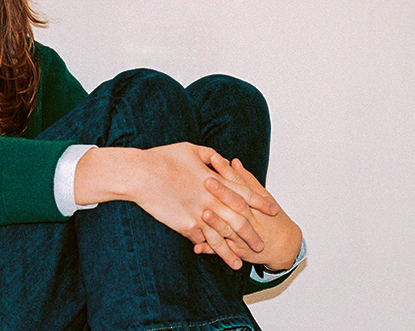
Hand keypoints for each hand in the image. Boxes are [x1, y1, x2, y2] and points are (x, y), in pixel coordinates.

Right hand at [73, 143, 278, 269]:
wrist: (141, 174)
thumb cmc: (163, 157)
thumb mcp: (190, 149)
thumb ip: (209, 155)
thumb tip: (220, 159)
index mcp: (215, 180)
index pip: (244, 194)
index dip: (260, 202)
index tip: (273, 210)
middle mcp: (211, 199)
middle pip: (238, 221)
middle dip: (251, 234)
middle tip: (262, 245)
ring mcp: (198, 214)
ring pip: (220, 238)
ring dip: (230, 252)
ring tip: (239, 264)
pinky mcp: (184, 225)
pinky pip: (200, 239)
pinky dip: (207, 249)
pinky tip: (213, 258)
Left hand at [194, 154, 301, 271]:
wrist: (285, 248)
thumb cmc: (272, 219)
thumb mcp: (264, 197)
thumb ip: (246, 180)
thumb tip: (234, 161)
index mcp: (255, 204)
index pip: (240, 185)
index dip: (228, 172)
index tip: (214, 159)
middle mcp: (250, 219)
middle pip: (236, 204)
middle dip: (222, 193)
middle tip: (206, 180)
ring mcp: (243, 236)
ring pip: (229, 229)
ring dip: (216, 222)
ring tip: (204, 213)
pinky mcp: (237, 251)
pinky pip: (221, 251)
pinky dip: (209, 249)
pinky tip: (197, 247)